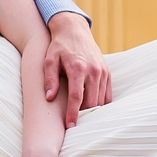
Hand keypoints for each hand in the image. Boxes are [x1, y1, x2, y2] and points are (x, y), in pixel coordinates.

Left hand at [43, 12, 110, 126]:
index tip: (70, 126)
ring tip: (81, 119)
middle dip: (84, 115)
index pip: (77, 97)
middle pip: (92, 101)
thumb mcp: (49, 60)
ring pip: (101, 100)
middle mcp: (94, 70)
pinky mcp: (107, 73)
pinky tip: (91, 109)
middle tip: (74, 125)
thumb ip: (50, 79)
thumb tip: (50, 98)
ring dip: (92, 111)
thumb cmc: (59, 46)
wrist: (74, 30)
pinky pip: (107, 94)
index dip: (73, 113)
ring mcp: (102, 72)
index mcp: (78, 68)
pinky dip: (101, 104)